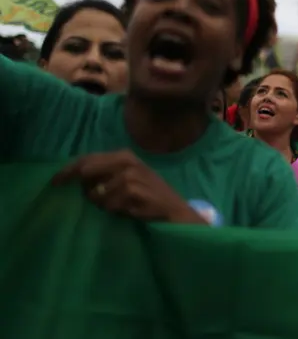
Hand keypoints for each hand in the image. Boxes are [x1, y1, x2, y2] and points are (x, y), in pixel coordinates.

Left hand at [52, 150, 205, 223]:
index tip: (54, 182)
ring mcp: (129, 174)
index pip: (87, 158)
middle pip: (86, 169)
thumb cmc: (150, 196)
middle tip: (71, 196)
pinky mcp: (131, 190)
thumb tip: (77, 180)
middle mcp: (126, 160)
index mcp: (124, 155)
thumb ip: (107, 175)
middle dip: (78, 185)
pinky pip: (108, 204)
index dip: (68, 170)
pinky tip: (127, 210)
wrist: (174, 210)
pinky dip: (113, 210)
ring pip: (95, 192)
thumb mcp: (129, 179)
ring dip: (101, 203)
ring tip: (117, 207)